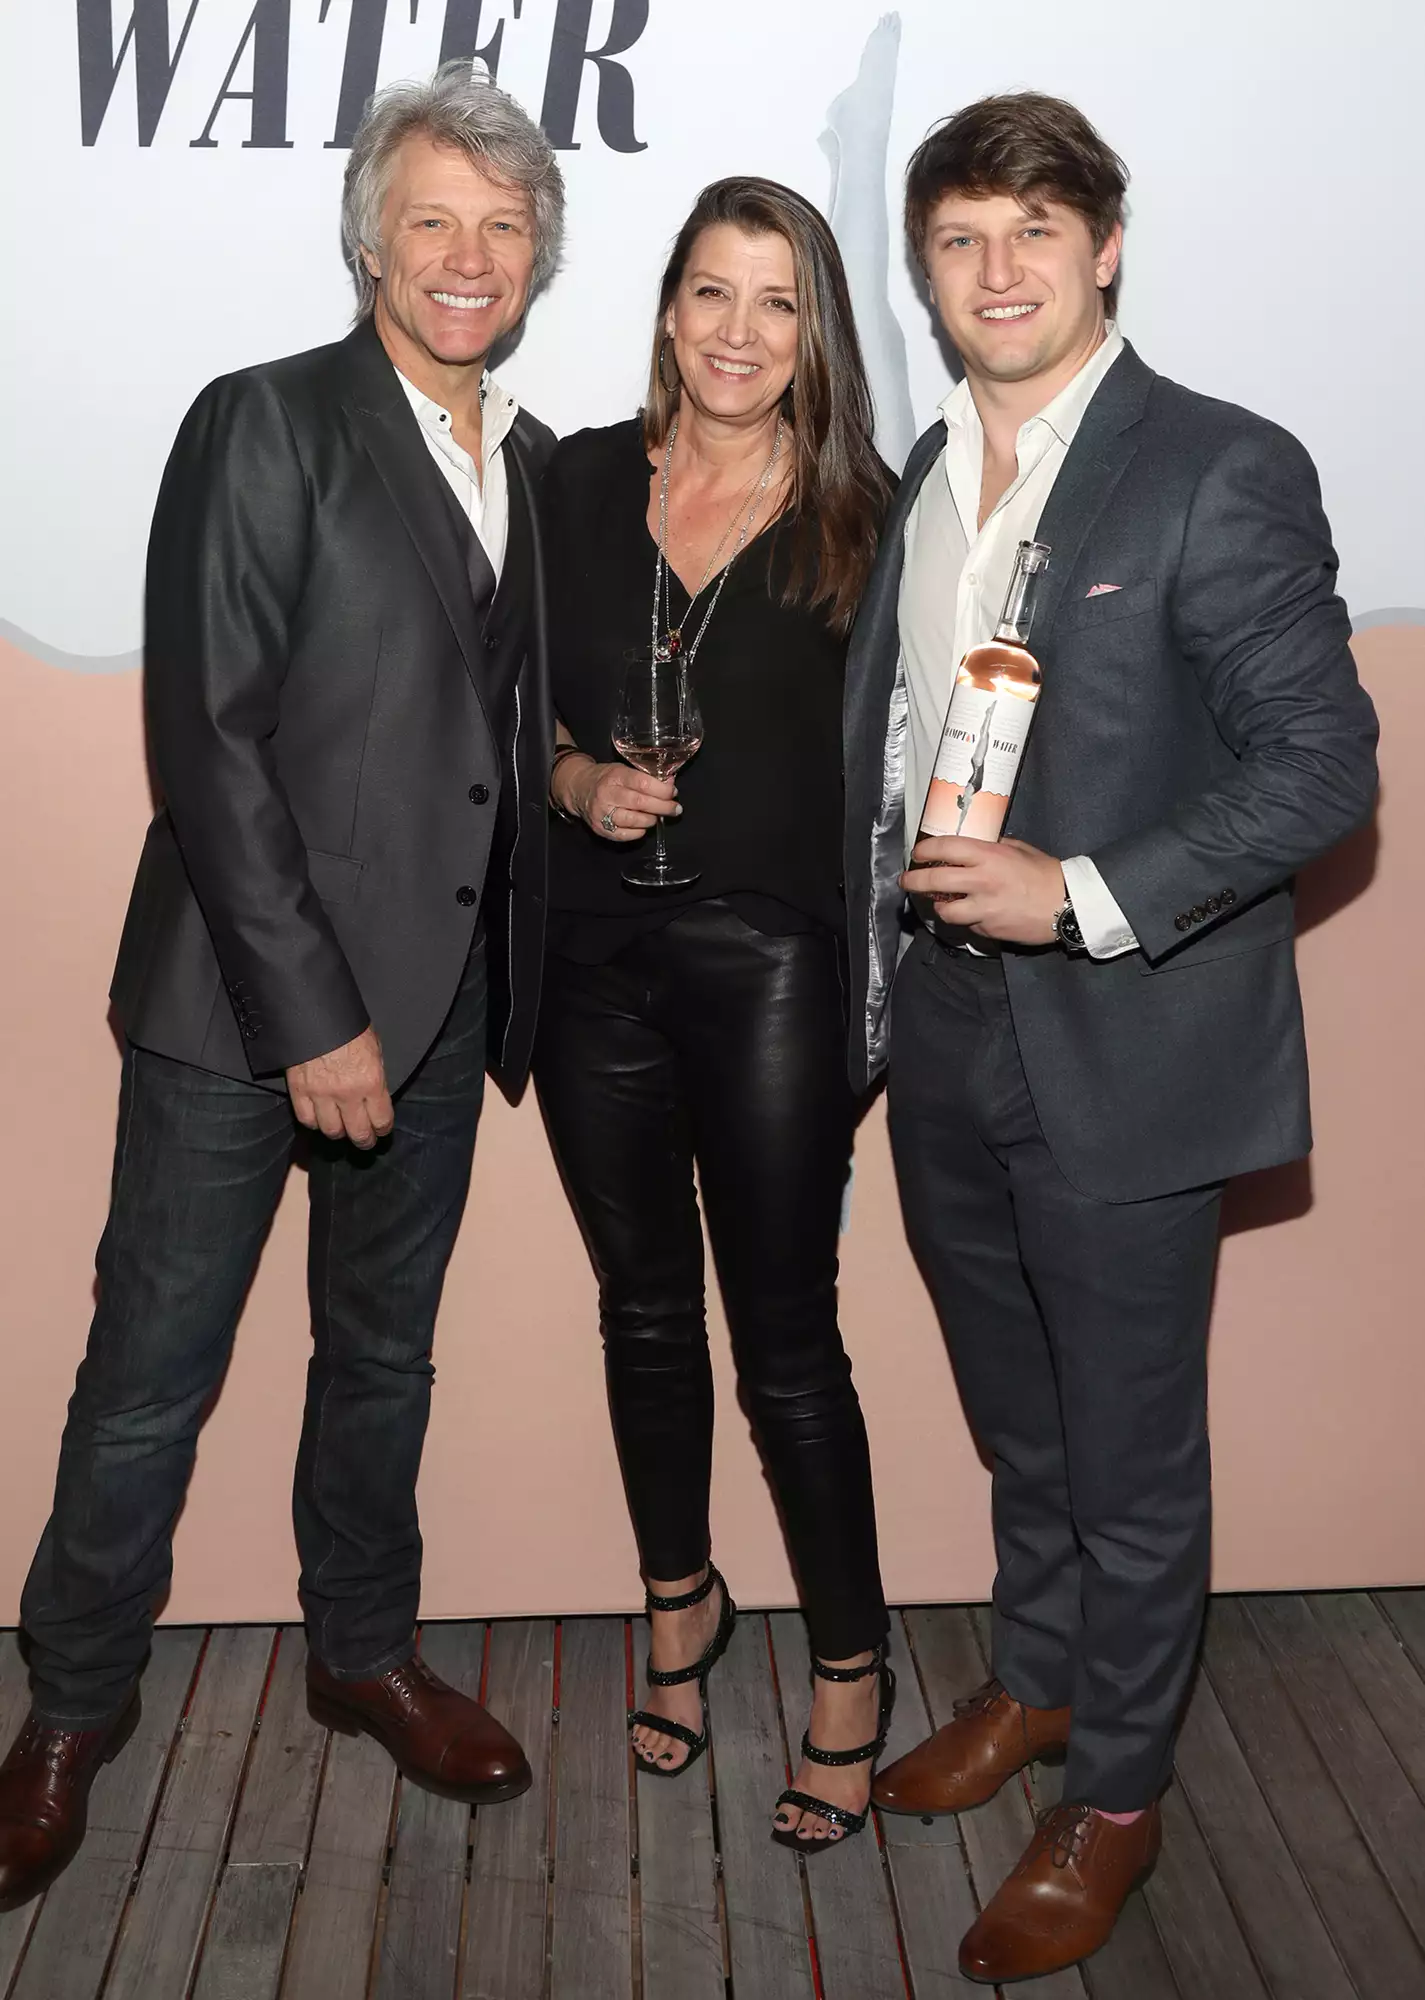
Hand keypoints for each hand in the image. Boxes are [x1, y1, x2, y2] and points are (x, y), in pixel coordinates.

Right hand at [287, 1026, 393, 1149]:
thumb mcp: (375, 1048)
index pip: (381, 1120)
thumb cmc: (349, 1026)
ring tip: (342, 1130)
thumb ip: (376, 1076)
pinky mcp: (299, 1091)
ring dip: (339, 1133)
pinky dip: (314, 1123)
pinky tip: (320, 1119)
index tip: (382, 1130)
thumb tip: (377, 1096)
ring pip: (332, 1131)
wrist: (315, 1011)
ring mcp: (321, 1094)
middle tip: (365, 1140)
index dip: (383, 1129)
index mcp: (371, 1081)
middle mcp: (348, 1093)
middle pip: (358, 1133)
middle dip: (365, 1140)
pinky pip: (307, 1120)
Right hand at [554, 752, 680, 842]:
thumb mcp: (624, 769)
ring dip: (651, 819)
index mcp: (615, 776)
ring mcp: (602, 813)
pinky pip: (627, 835)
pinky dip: (639, 831)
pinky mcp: (601, 829)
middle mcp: (607, 794)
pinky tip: (642, 825)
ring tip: (656, 815)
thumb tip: (670, 784)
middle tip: (675, 808)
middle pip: (641, 803)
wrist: (580, 788)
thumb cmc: (607, 778)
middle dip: (663, 807)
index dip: (662, 790)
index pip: (643, 783)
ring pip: (635, 821)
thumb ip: (646, 777)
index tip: (672, 792)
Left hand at [902, 835, 1065, 944]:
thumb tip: (973, 846)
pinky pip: (967, 925)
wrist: (1067, 905)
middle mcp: (981, 881)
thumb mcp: (1019, 850)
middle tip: (906, 881)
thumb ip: (993, 847)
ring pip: (944, 910)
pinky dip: (966, 920)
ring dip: (939, 906)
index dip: (925, 850)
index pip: (946, 848)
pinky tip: (974, 915)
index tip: (917, 853)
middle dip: (913, 880)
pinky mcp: (988, 929)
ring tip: (942, 903)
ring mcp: (983, 908)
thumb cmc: (1045, 873)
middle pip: (934, 880)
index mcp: (989, 856)